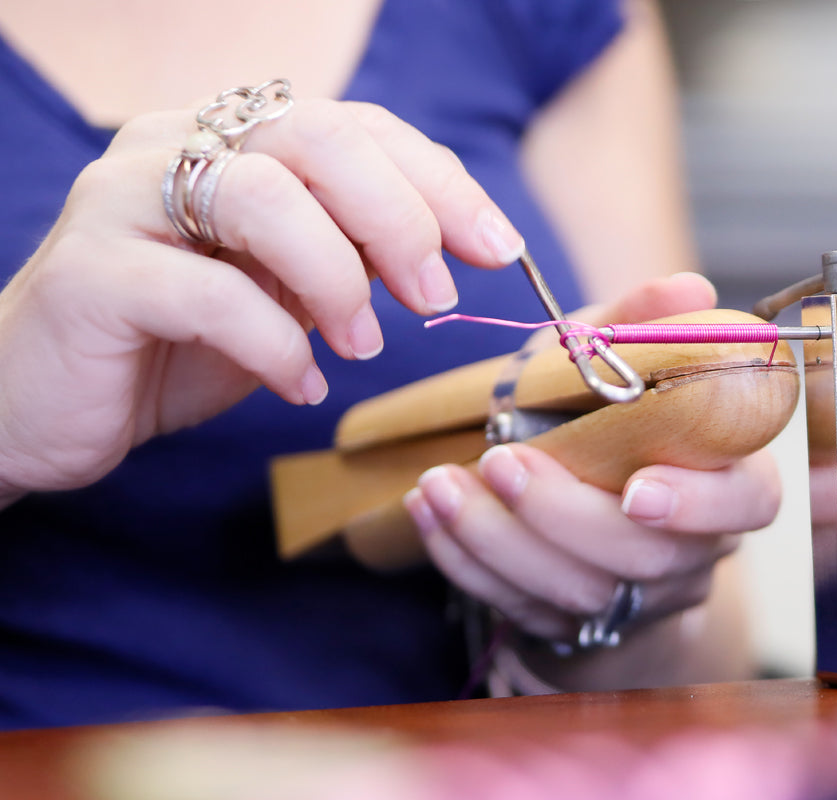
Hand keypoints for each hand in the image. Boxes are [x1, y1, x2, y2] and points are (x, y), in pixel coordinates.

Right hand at [0, 99, 523, 505]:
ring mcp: (122, 202)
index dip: (438, 182)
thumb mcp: (282, 291)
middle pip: (317, 138)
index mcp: (229, 140)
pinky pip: (207, 293)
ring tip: (363, 343)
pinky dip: (275, 343)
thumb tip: (449, 251)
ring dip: (337, 277)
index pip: (355, 127)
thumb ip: (348, 255)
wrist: (43, 404)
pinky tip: (298, 382)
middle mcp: (174, 145)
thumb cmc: (174, 343)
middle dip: (401, 219)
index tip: (498, 247)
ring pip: (260, 197)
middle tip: (435, 298)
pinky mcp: (90, 276)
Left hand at [402, 273, 783, 641]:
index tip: (636, 488)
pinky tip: (429, 514)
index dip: (699, 504)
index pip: (745, 505)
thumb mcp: (625, 361)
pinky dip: (468, 562)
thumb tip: (688, 289)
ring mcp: (632, 599)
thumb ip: (649, 326)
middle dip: (564, 514)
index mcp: (725, 481)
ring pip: (577, 592)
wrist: (580, 495)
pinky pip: (521, 609)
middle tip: (501, 461)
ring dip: (499, 540)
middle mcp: (690, 550)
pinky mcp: (572, 625)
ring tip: (440, 485)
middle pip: (646, 559)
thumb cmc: (614, 420)